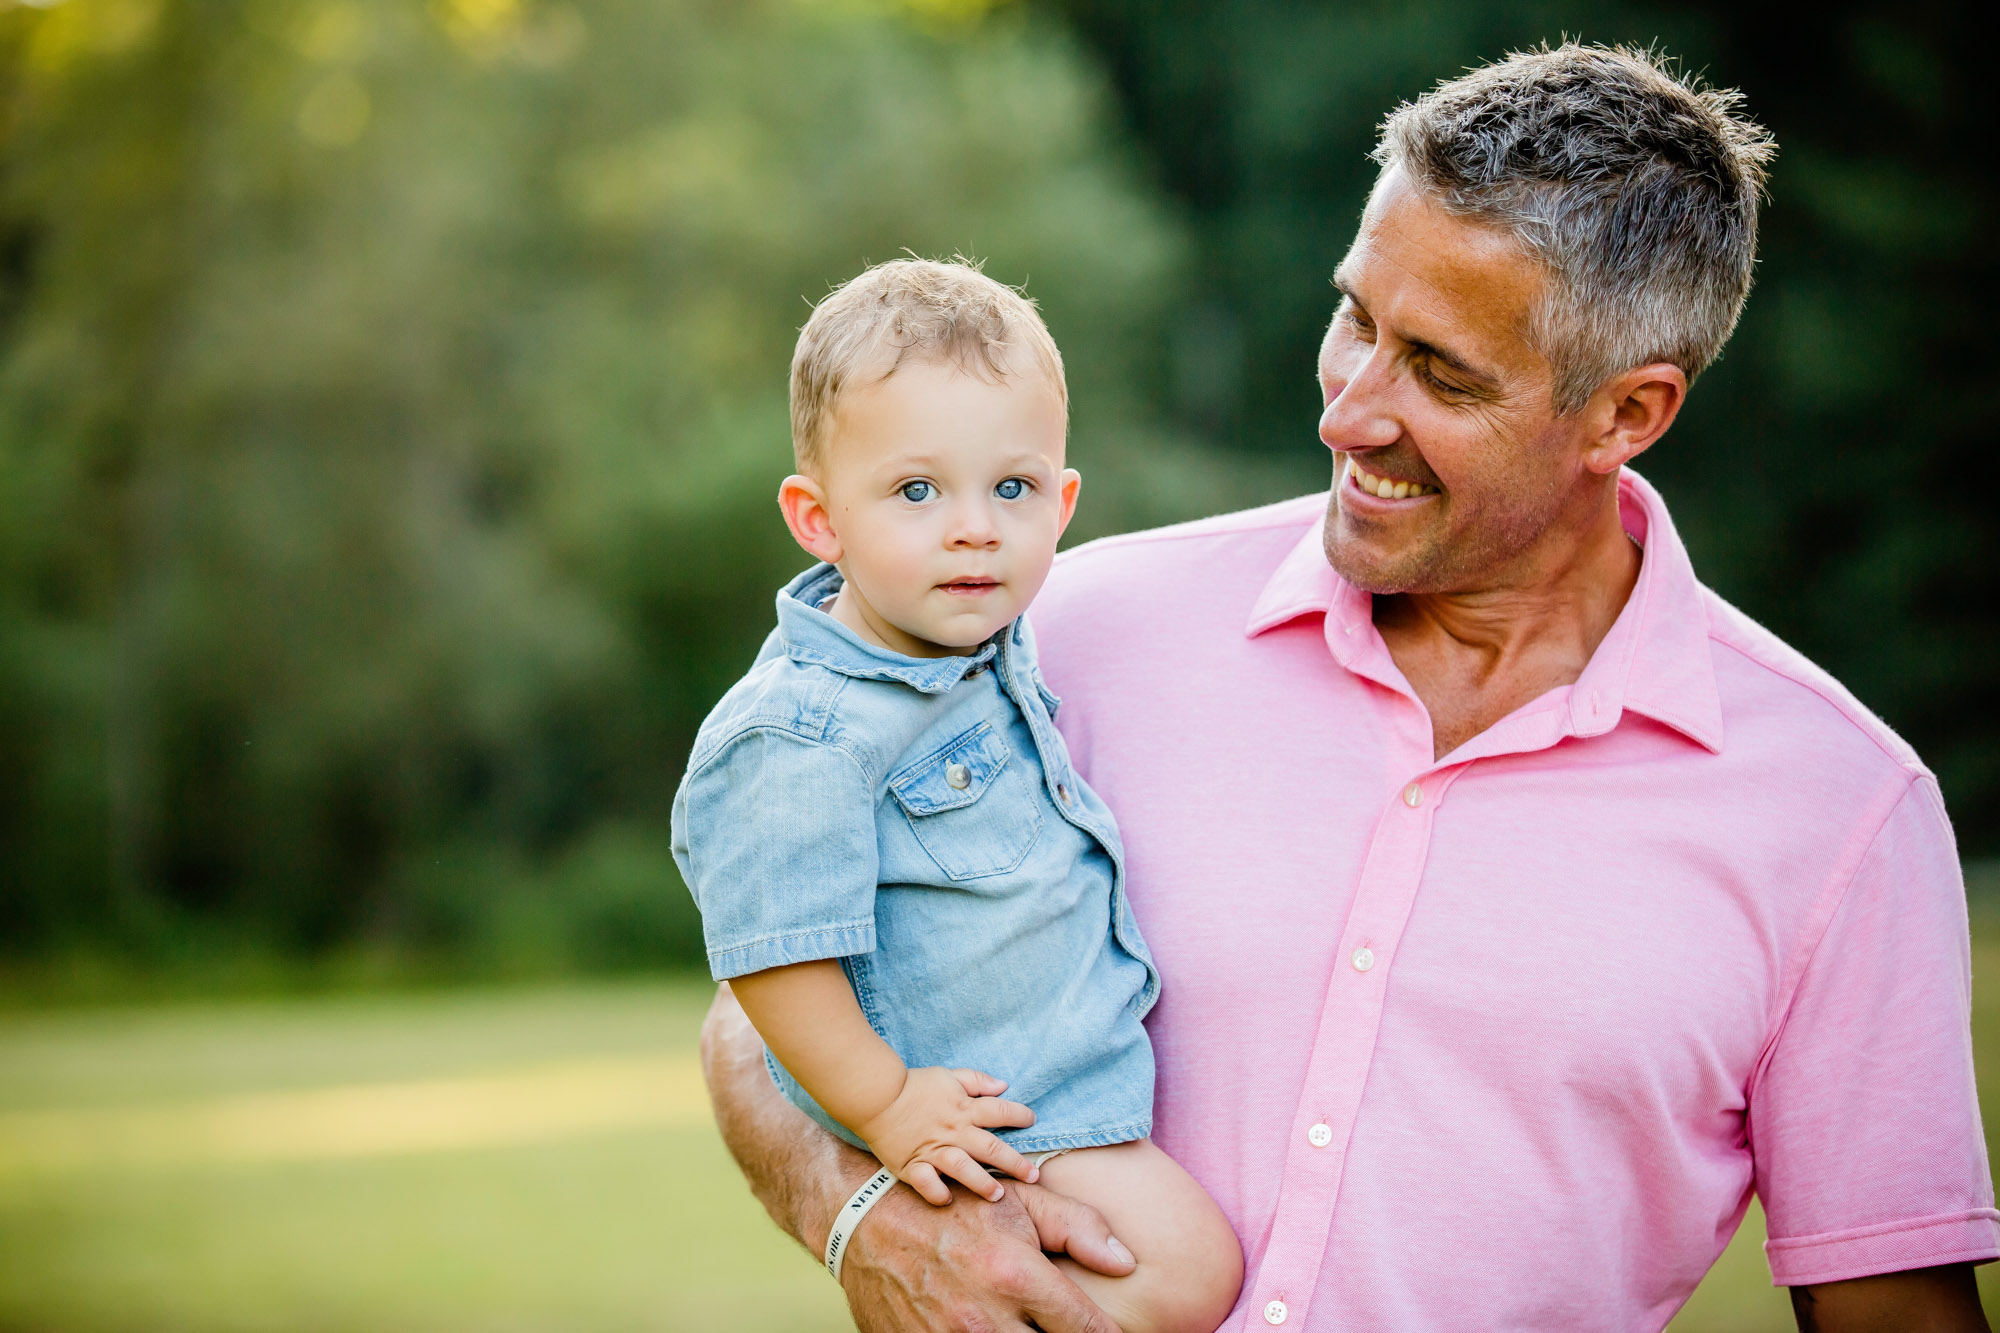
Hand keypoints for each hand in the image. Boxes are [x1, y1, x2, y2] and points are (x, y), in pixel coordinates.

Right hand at [842, 1176, 1136, 1332]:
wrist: (868, 1221)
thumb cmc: (955, 1208)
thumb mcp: (1019, 1203)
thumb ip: (1078, 1229)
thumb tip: (1126, 1264)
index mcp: (1015, 1277)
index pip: (1086, 1330)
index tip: (1107, 1331)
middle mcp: (985, 1319)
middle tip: (1057, 1322)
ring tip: (1022, 1321)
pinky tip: (995, 1326)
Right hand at [854, 1066, 1039, 1203]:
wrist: (876, 1097)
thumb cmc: (913, 1085)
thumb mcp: (948, 1075)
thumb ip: (977, 1080)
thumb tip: (1003, 1085)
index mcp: (963, 1108)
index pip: (999, 1112)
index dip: (1019, 1115)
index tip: (1032, 1121)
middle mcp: (953, 1131)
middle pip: (990, 1147)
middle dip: (1015, 1163)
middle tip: (1033, 1176)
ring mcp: (932, 1150)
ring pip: (963, 1169)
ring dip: (982, 1183)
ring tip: (999, 1195)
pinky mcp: (912, 1165)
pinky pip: (927, 1183)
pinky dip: (937, 1193)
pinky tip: (948, 1200)